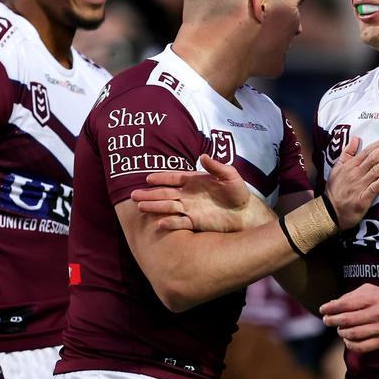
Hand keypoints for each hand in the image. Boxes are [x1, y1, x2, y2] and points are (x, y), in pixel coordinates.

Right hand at [132, 154, 266, 232]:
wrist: (244, 212)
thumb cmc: (237, 191)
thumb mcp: (230, 175)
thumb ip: (216, 166)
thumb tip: (203, 156)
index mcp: (194, 181)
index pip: (174, 178)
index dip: (161, 178)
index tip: (148, 178)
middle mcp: (188, 195)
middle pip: (165, 193)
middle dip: (150, 194)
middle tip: (133, 195)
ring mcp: (190, 209)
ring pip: (168, 207)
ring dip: (155, 207)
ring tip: (140, 207)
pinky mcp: (195, 222)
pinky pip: (180, 222)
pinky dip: (171, 222)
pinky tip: (160, 223)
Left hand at [320, 284, 378, 351]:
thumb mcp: (372, 291)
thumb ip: (352, 296)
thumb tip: (332, 304)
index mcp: (372, 298)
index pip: (345, 303)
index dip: (330, 308)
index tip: (323, 310)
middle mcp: (377, 313)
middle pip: (346, 320)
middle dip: (332, 321)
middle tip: (327, 321)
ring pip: (352, 334)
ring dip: (341, 332)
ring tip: (340, 330)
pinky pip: (361, 347)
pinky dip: (350, 345)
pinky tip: (348, 340)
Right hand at [324, 136, 378, 229]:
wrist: (330, 211)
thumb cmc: (335, 189)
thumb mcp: (337, 168)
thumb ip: (346, 153)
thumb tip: (356, 138)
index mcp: (350, 166)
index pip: (367, 152)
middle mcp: (356, 174)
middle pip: (373, 159)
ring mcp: (360, 186)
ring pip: (375, 170)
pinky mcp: (363, 199)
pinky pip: (374, 188)